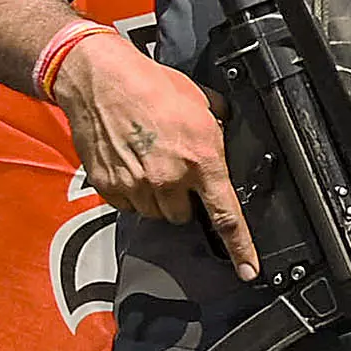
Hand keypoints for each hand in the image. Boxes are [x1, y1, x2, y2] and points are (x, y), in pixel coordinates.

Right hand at [55, 35, 252, 279]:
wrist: (101, 80)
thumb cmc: (152, 86)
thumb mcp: (203, 103)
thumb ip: (219, 130)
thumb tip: (225, 140)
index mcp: (203, 160)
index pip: (227, 216)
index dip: (241, 247)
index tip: (249, 270)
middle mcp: (170, 179)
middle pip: (185, 217)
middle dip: (186, 201)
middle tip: (178, 172)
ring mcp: (136, 185)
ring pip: (156, 213)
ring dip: (158, 198)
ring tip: (152, 164)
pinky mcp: (108, 185)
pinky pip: (128, 205)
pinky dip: (132, 193)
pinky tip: (132, 166)